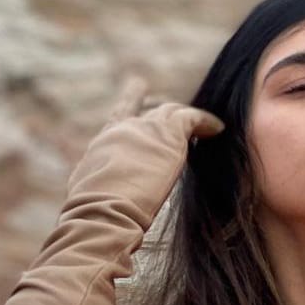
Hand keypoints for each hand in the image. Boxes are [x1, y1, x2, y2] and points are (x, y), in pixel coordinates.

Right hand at [66, 77, 224, 219]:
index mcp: (103, 145)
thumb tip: (89, 198)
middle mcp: (122, 130)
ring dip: (186, 116)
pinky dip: (205, 121)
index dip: (129, 107)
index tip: (137, 91)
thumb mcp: (86, 194)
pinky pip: (192, 119)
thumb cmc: (94, 213)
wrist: (103, 210)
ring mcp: (145, 129)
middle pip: (143, 110)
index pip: (118, 120)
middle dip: (155, 104)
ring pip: (170, 112)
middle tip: (169, 102)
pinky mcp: (168, 133)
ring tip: (205, 123)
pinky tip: (217, 128)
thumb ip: (94, 186)